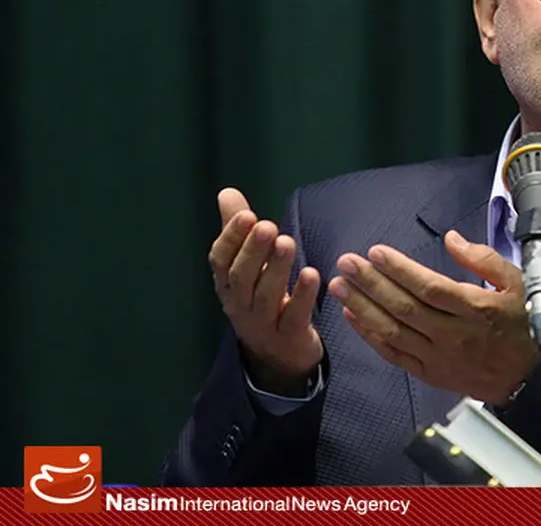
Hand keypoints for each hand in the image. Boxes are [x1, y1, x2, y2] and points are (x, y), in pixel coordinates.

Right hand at [208, 187, 323, 394]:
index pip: (221, 261)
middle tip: (268, 226)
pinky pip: (293, 316)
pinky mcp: (288, 337)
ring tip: (287, 243)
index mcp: (228, 285)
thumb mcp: (247, 267)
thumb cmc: (261, 300)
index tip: (246, 215)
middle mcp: (239, 305)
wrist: (278, 356)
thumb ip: (239, 231)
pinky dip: (302, 296)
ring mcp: (262, 324)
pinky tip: (311, 274)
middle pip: (242, 277)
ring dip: (277, 268)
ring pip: (266, 296)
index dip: (231, 239)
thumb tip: (226, 192)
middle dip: (253, 250)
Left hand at [328, 230, 538, 404]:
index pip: (430, 287)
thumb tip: (451, 238)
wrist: (523, 377)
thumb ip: (483, 258)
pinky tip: (352, 317)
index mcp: (474, 308)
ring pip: (393, 330)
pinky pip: (393, 354)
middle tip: (346, 263)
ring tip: (339, 287)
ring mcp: (437, 356)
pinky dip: (370, 336)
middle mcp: (452, 334)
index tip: (376, 252)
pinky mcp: (428, 373)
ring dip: (363, 307)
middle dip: (372, 283)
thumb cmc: (516, 324)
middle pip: (405, 307)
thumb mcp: (514, 283)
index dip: (401, 270)